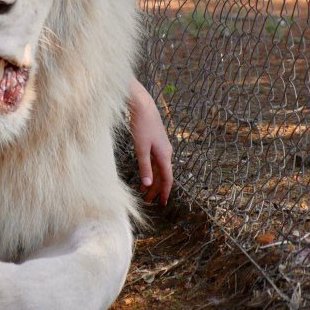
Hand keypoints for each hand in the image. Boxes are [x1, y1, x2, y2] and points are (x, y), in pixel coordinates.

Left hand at [129, 81, 172, 204]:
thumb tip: (148, 185)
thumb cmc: (141, 125)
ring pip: (159, 169)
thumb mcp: (141, 148)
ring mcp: (161, 147)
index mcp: (164, 155)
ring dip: (153, 181)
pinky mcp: (155, 142)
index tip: (163, 203)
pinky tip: (145, 175)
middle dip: (157, 189)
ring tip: (144, 192)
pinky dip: (151, 170)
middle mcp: (166, 152)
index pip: (167, 179)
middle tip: (149, 201)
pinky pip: (155, 161)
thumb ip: (144, 166)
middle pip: (163, 175)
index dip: (165, 192)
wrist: (143, 105)